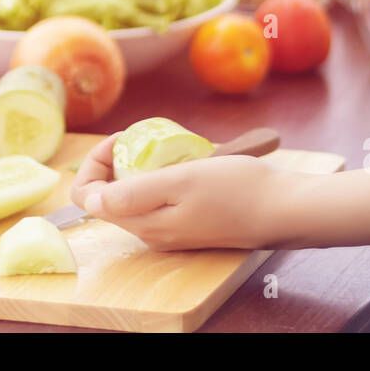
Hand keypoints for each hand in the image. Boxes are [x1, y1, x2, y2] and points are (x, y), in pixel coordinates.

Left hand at [69, 134, 289, 250]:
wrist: (282, 208)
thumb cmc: (235, 190)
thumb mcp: (181, 181)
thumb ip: (134, 193)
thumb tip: (91, 200)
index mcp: (143, 223)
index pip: (87, 198)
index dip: (93, 164)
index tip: (121, 140)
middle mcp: (150, 232)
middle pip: (107, 197)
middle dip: (114, 162)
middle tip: (141, 138)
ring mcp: (169, 230)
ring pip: (131, 196)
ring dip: (136, 168)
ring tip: (162, 146)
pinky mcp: (187, 223)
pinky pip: (155, 199)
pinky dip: (158, 176)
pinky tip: (181, 161)